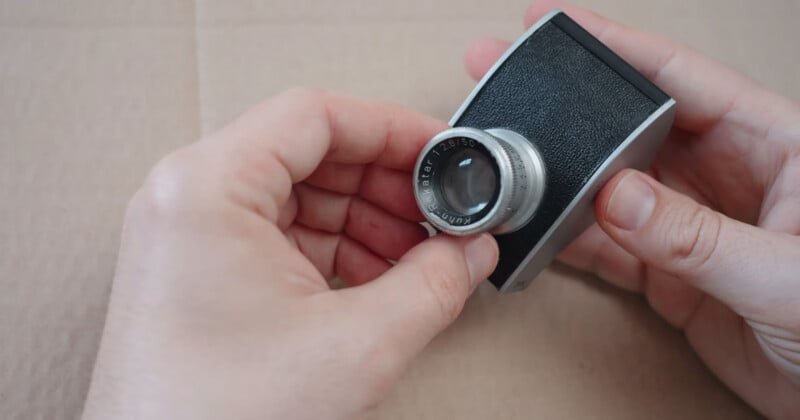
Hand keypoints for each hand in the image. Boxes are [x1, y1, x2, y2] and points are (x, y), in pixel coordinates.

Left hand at [81, 88, 498, 419]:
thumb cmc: (218, 419)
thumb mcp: (356, 345)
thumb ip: (433, 285)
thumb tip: (470, 250)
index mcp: (208, 187)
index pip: (315, 116)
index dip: (391, 129)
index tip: (439, 151)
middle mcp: (190, 198)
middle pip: (311, 154)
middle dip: (386, 186)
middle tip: (440, 216)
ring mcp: (192, 234)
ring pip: (301, 196)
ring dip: (368, 222)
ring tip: (419, 259)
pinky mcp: (203, 270)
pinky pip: (283, 235)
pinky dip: (337, 251)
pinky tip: (379, 281)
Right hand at [466, 1, 799, 416]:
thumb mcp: (783, 272)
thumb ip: (697, 235)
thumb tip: (616, 197)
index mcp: (768, 144)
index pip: (680, 79)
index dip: (616, 47)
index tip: (557, 26)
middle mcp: (723, 176)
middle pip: (629, 128)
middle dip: (568, 109)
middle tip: (509, 85)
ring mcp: (690, 224)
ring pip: (608, 189)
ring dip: (558, 180)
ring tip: (508, 162)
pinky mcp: (670, 273)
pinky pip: (607, 247)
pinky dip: (567, 241)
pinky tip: (535, 230)